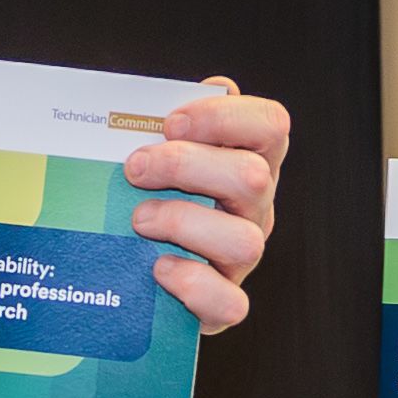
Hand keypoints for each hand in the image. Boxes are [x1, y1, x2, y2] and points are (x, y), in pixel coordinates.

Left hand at [125, 79, 286, 331]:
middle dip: (186, 166)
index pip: (270, 126)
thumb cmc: (143, 193)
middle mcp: (254, 208)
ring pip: (243, 241)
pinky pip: (230, 303)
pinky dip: (193, 285)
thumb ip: (162, 122)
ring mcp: (242, 258)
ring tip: (139, 220)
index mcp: (247, 160)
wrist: (128, 272)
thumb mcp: (153, 153)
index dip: (225, 117)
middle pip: (252, 178)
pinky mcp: (223, 304)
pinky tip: (158, 268)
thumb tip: (173, 93)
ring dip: (183, 223)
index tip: (171, 123)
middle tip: (135, 168)